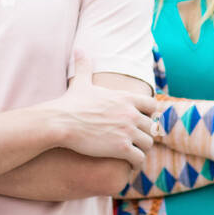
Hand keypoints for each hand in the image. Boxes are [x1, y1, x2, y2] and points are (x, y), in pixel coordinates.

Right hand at [44, 52, 157, 168]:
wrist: (60, 123)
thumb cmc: (70, 104)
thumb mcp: (81, 83)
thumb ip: (84, 66)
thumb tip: (78, 49)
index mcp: (126, 98)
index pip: (153, 105)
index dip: (149, 114)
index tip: (141, 121)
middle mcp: (131, 113)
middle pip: (151, 127)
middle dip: (144, 134)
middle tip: (135, 141)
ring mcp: (127, 131)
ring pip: (148, 144)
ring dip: (141, 149)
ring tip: (133, 153)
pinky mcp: (121, 148)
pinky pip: (139, 159)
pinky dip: (136, 164)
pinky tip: (129, 165)